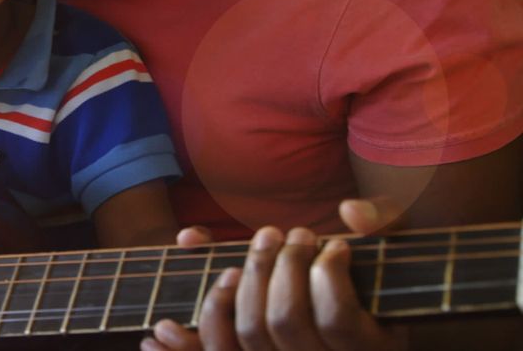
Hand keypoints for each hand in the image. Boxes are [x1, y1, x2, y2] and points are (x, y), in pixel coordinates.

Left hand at [142, 200, 407, 350]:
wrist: (361, 314)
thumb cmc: (376, 275)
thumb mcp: (391, 246)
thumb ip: (384, 222)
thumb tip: (351, 214)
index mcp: (369, 343)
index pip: (337, 318)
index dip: (327, 276)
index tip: (332, 244)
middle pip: (283, 322)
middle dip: (273, 268)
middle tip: (280, 234)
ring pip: (248, 337)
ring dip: (233, 291)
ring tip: (236, 265)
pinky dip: (183, 347)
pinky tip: (160, 330)